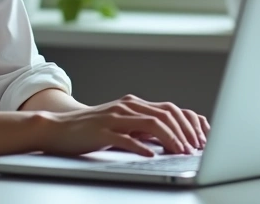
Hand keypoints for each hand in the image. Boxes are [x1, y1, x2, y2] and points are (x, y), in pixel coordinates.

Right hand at [33, 94, 209, 156]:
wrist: (58, 128)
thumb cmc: (91, 130)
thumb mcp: (121, 125)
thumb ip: (142, 128)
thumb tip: (169, 138)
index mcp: (133, 104)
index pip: (170, 109)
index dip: (188, 123)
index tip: (201, 139)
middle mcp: (126, 107)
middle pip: (164, 115)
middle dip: (185, 132)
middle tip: (196, 149)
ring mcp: (114, 117)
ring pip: (150, 123)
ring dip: (170, 139)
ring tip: (181, 151)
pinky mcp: (101, 131)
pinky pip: (126, 138)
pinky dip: (142, 147)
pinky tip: (152, 155)